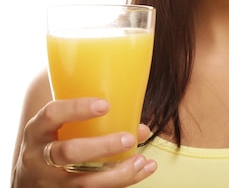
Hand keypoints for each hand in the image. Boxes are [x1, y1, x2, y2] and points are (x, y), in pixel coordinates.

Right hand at [12, 98, 155, 187]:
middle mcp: (39, 157)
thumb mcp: (59, 126)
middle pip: (68, 153)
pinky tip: (142, 171)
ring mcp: (51, 181)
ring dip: (117, 173)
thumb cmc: (53, 142)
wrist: (29, 178)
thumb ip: (92, 122)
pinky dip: (123, 182)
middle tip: (129, 138)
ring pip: (84, 182)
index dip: (77, 109)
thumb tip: (141, 129)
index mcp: (37, 131)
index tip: (105, 105)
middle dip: (102, 147)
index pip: (52, 115)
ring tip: (141, 160)